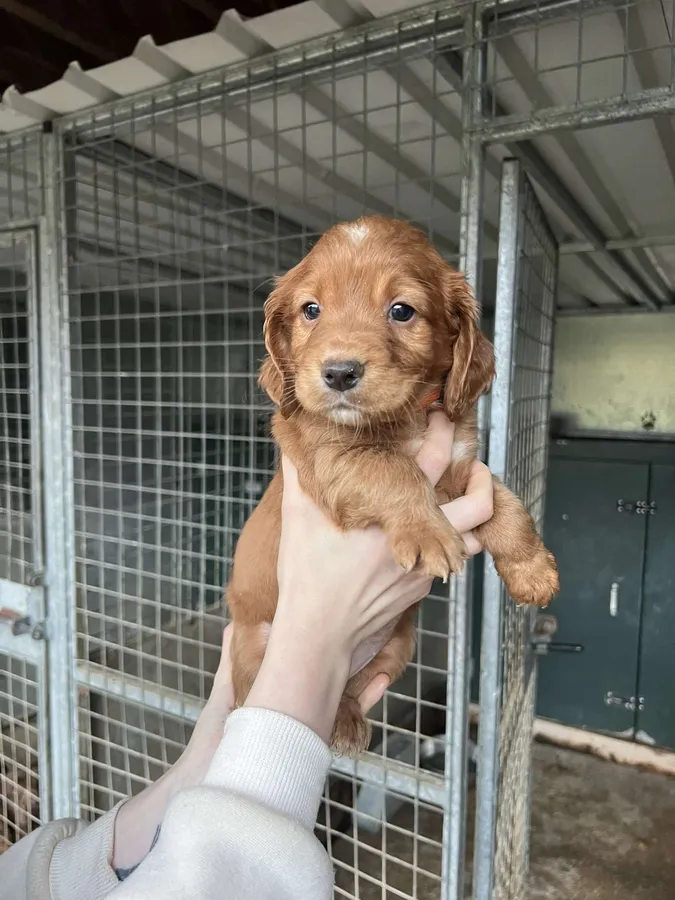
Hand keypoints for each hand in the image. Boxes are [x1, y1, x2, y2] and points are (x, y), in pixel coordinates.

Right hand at [246, 411, 493, 741]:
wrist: (319, 634)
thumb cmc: (307, 577)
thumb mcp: (298, 519)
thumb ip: (300, 477)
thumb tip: (293, 446)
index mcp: (391, 512)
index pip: (433, 462)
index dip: (443, 434)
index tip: (442, 418)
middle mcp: (418, 538)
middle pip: (477, 504)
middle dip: (481, 476)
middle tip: (473, 461)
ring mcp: (425, 567)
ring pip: (474, 538)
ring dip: (475, 517)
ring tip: (465, 499)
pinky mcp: (420, 590)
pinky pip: (450, 561)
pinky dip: (451, 542)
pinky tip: (431, 534)